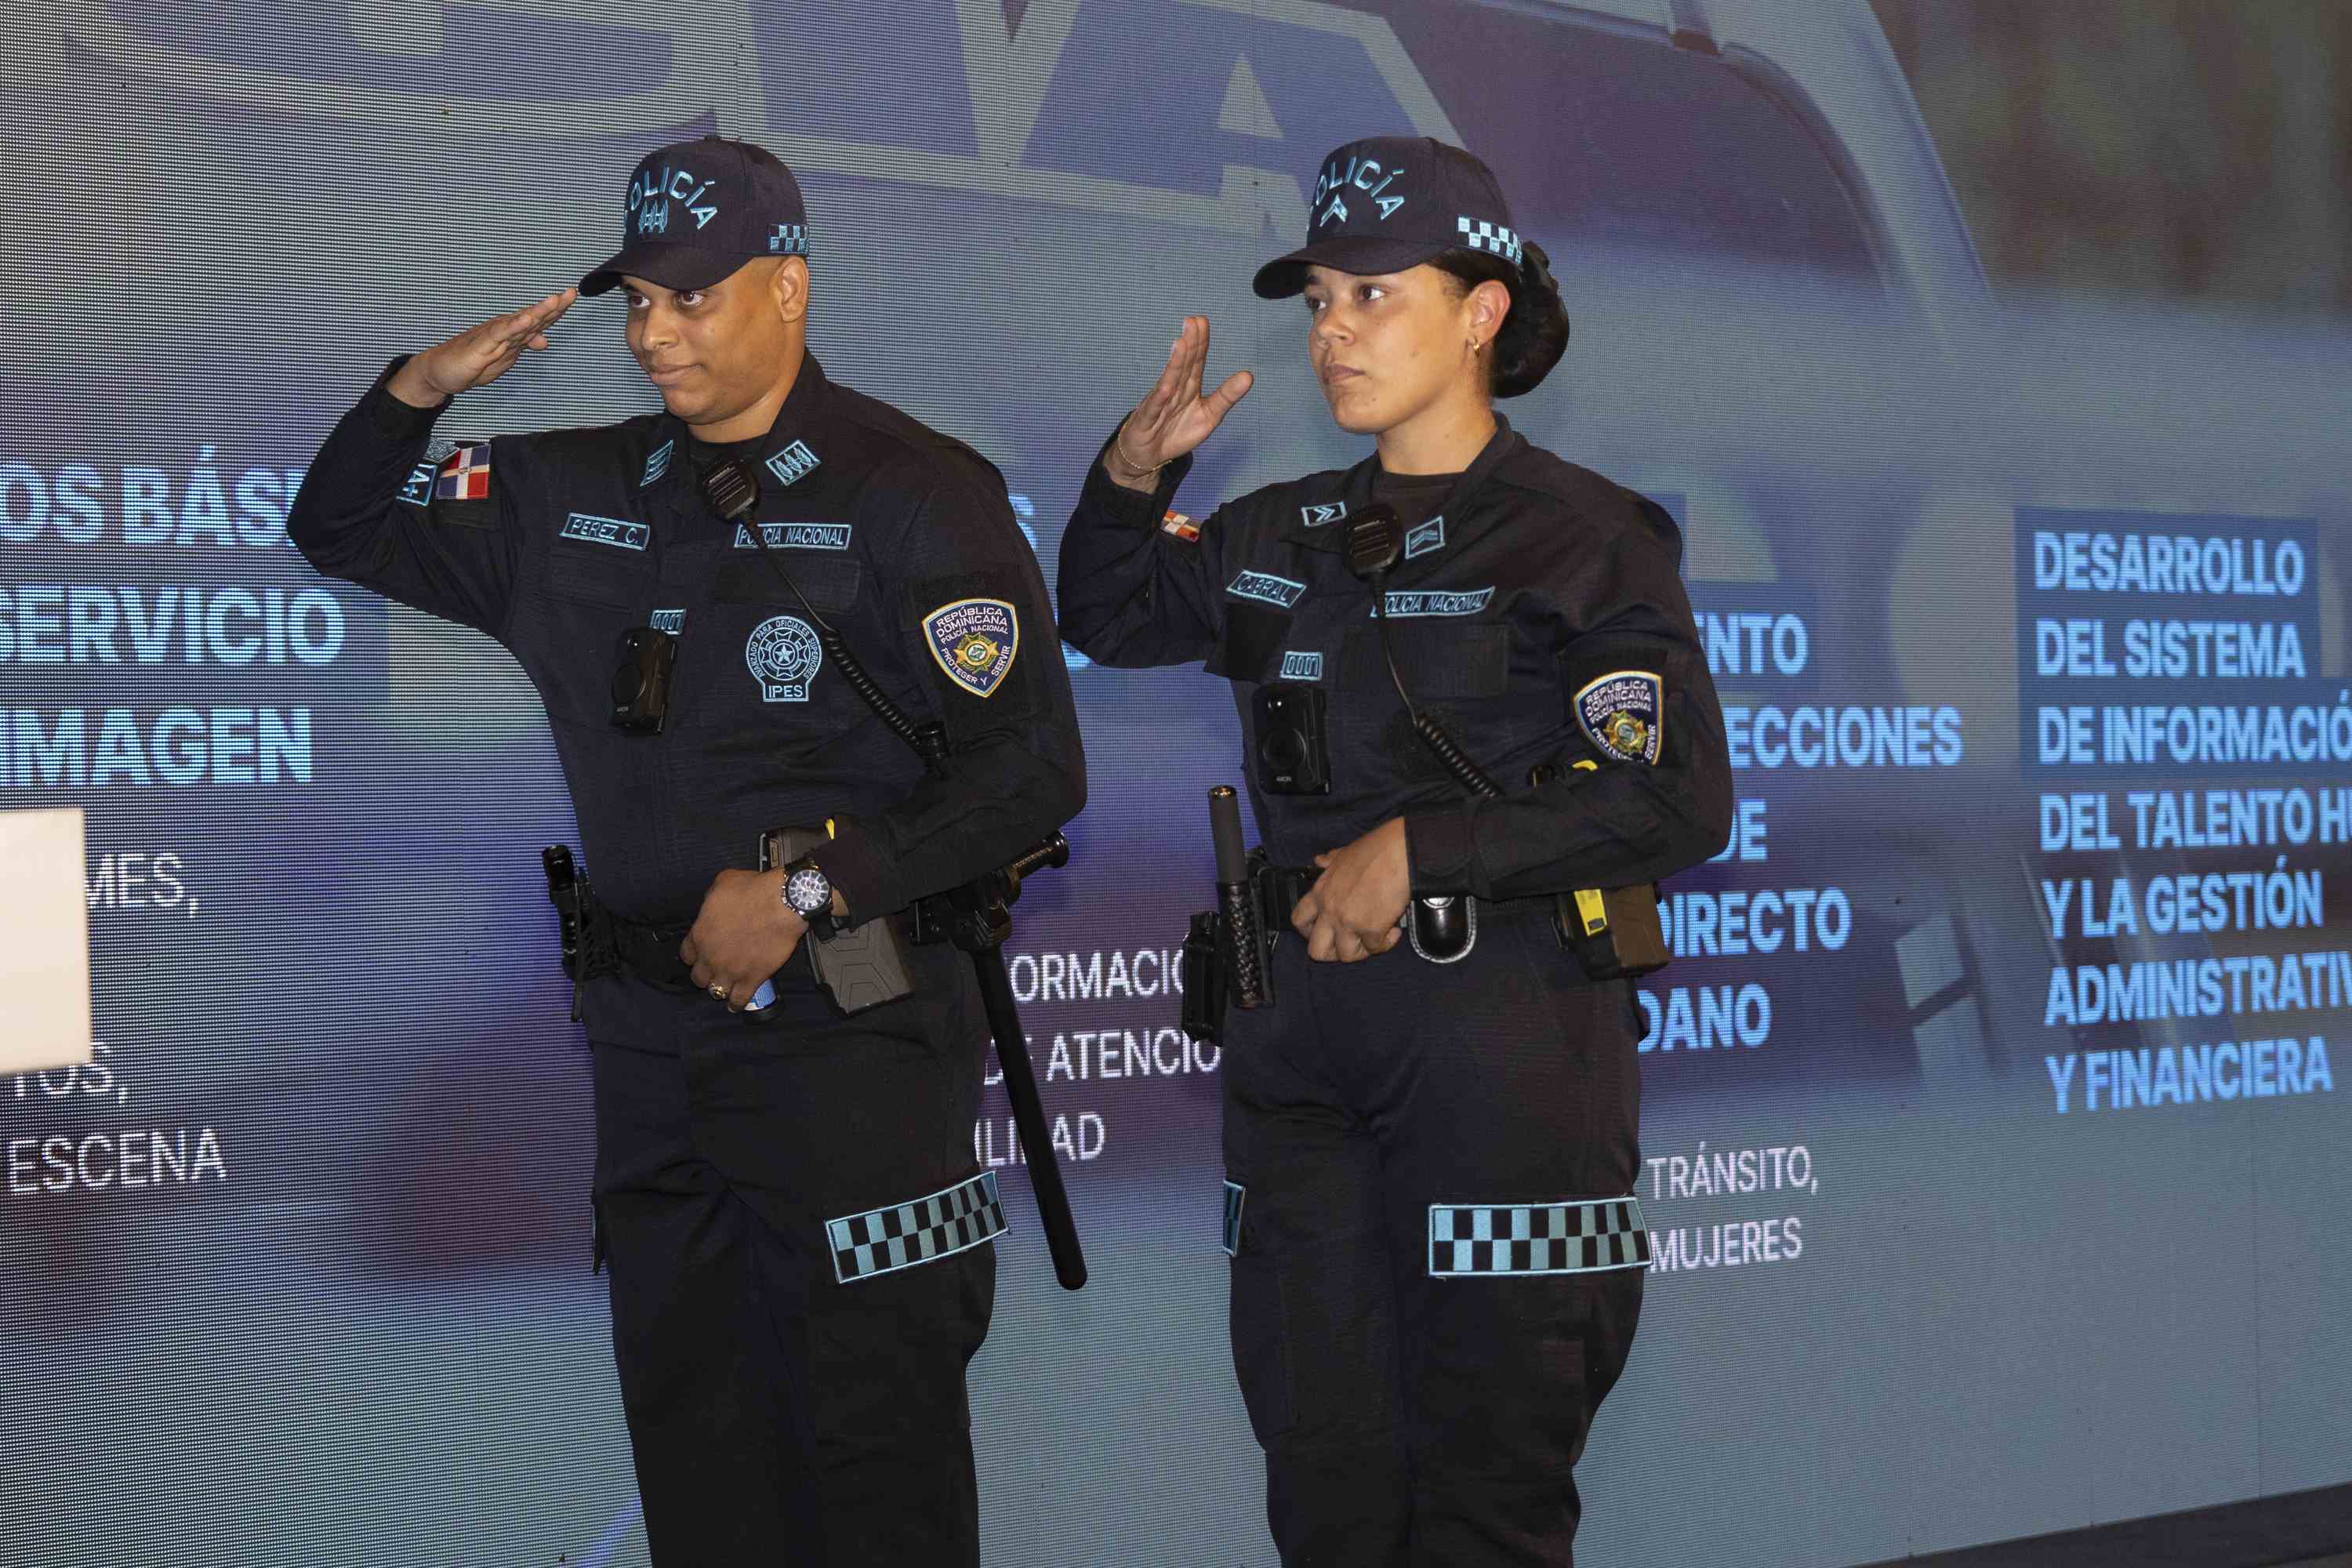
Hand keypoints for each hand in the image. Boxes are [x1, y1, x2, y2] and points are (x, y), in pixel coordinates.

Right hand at [388, 288, 578, 407]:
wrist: (439, 372)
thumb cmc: (472, 362)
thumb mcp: (505, 358)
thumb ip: (524, 346)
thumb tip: (545, 340)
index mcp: (512, 334)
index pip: (538, 321)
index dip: (556, 310)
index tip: (571, 296)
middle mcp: (505, 331)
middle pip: (533, 317)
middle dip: (553, 306)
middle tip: (571, 293)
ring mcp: (493, 337)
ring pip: (519, 323)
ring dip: (537, 312)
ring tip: (554, 300)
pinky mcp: (481, 346)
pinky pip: (500, 335)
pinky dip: (514, 326)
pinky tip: (526, 319)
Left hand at [681, 868, 806, 1010]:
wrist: (781, 903)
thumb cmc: (754, 889)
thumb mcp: (723, 882)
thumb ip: (711, 899)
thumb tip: (713, 905)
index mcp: (700, 933)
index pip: (686, 954)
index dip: (694, 954)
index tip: (701, 953)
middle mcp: (711, 956)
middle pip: (698, 977)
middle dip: (705, 973)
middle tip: (715, 969)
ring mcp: (731, 970)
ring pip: (715, 991)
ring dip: (719, 988)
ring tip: (725, 987)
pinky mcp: (752, 978)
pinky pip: (739, 999)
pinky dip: (736, 1003)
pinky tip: (735, 1004)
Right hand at [1103, 315, 1253, 490]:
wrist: (1149, 454)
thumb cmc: (1177, 431)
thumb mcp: (1209, 415)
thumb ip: (1227, 396)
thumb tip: (1249, 375)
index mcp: (1188, 387)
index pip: (1196, 362)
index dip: (1200, 342)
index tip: (1202, 321)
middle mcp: (1174, 390)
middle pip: (1183, 365)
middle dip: (1189, 344)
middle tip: (1193, 321)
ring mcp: (1159, 404)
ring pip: (1169, 381)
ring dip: (1175, 363)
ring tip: (1181, 343)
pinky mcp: (1148, 420)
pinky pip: (1156, 409)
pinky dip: (1161, 398)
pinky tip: (1167, 387)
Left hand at [1292, 818, 1411, 962]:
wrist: (1399, 853)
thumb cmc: (1375, 850)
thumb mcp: (1343, 854)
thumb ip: (1330, 861)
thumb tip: (1320, 860)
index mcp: (1320, 892)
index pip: (1298, 921)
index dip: (1309, 932)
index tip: (1324, 931)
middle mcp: (1330, 910)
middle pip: (1316, 951)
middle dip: (1332, 953)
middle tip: (1349, 943)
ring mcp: (1349, 922)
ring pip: (1346, 956)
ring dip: (1362, 950)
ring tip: (1374, 937)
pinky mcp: (1371, 930)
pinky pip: (1375, 948)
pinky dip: (1385, 943)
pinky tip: (1394, 930)